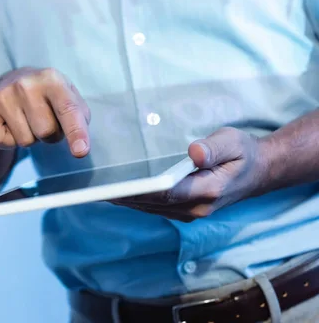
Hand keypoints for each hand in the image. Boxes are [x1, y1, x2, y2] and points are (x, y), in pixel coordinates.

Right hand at [0, 67, 90, 156]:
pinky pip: (0, 142)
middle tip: (43, 119)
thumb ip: (78, 118)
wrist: (11, 82)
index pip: (68, 109)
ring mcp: (2, 94)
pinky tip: (8, 122)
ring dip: (29, 137)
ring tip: (26, 119)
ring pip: (25, 141)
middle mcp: (25, 84)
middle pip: (46, 132)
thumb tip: (79, 146)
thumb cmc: (47, 96)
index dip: (76, 132)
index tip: (81, 151)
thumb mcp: (68, 97)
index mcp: (52, 78)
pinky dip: (7, 141)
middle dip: (50, 135)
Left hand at [110, 127, 271, 221]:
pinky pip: (155, 208)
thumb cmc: (243, 153)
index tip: (116, 187)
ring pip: (151, 208)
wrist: (258, 172)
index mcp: (208, 191)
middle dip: (125, 196)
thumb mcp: (233, 142)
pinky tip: (118, 192)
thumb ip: (213, 148)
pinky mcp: (184, 211)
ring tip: (99, 190)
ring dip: (127, 201)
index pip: (167, 192)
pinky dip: (136, 201)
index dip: (140, 190)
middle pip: (153, 203)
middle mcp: (196, 208)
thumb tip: (194, 153)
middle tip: (95, 188)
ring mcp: (190, 213)